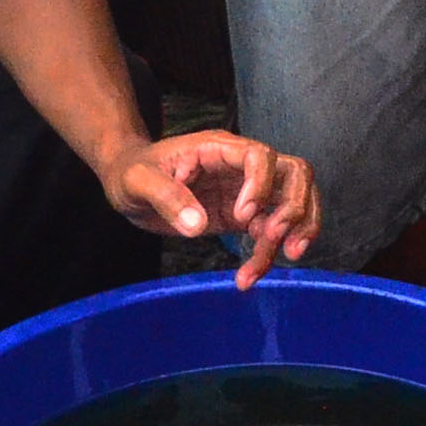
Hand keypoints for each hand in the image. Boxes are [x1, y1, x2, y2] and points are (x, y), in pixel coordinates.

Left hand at [112, 129, 319, 282]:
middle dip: (296, 208)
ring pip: (291, 204)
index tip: (242, 214)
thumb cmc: (132, 172)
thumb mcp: (138, 180)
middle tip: (280, 240)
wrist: (129, 186)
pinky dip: (267, 255)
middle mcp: (241, 167)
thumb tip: (197, 225)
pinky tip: (248, 277)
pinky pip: (269, 233)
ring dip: (294, 233)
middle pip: (295, 174)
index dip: (261, 184)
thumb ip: (167, 197)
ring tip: (279, 261)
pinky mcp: (242, 216)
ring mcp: (246, 191)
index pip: (260, 156)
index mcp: (218, 149)